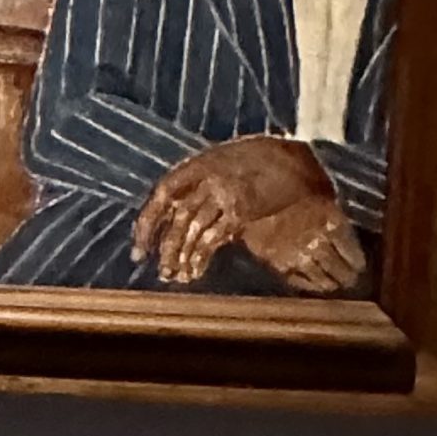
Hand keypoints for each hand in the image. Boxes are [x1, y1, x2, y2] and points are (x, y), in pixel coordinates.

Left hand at [134, 139, 329, 284]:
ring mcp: (224, 193)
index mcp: (197, 164)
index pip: (162, 194)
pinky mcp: (241, 210)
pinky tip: (196, 271)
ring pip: (192, 230)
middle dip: (164, 247)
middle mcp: (206, 178)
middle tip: (159, 271)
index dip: (147, 223)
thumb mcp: (222, 163)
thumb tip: (176, 217)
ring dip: (181, 256)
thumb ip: (198, 184)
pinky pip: (213, 238)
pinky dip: (201, 257)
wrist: (296, 160)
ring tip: (175, 276)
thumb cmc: (258, 163)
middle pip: (177, 217)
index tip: (140, 248)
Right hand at [241, 190, 369, 294]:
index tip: (358, 264)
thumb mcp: (316, 185)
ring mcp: (298, 256)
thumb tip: (338, 215)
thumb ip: (331, 206)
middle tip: (348, 277)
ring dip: (329, 283)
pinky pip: (299, 282)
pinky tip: (311, 283)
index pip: (354, 256)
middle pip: (342, 272)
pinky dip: (308, 284)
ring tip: (331, 283)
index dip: (357, 261)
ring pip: (322, 281)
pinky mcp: (278, 264)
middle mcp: (320, 243)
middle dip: (346, 275)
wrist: (248, 189)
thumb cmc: (284, 178)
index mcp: (334, 223)